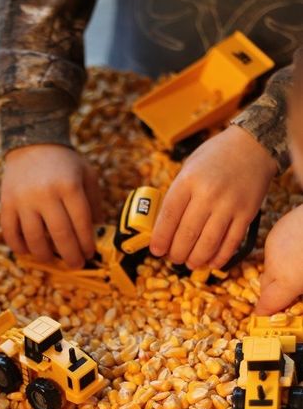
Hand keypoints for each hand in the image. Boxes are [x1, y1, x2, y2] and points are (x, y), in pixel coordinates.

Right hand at [0, 144, 101, 267]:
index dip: (86, 243)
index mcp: (69, 186)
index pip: (81, 223)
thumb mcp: (86, 174)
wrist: (32, 142)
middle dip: (71, 255)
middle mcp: (46, 194)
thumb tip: (96, 231)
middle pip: (60, 235)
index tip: (89, 254)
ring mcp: (24, 199)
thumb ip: (93, 202)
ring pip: (34, 238)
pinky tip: (28, 251)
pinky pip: (10, 232)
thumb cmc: (64, 162)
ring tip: (52, 259)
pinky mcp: (7, 203)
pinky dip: (18, 246)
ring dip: (45, 255)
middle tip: (76, 265)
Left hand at [149, 126, 276, 268]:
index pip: (168, 217)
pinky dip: (219, 257)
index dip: (160, 238)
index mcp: (188, 181)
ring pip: (208, 244)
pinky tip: (211, 262)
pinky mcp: (246, 214)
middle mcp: (208, 194)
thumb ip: (177, 194)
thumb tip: (162, 227)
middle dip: (176, 253)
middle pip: (187, 234)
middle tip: (172, 258)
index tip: (156, 250)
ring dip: (195, 259)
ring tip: (189, 263)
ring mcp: (229, 205)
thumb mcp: (189, 167)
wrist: (253, 145)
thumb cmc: (215, 157)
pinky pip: (231, 243)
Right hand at [255, 205, 302, 313]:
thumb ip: (301, 295)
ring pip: (270, 266)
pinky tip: (301, 247)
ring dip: (281, 271)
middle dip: (275, 292)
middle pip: (265, 286)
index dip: (266, 312)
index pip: (265, 305)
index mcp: (287, 281)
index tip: (268, 315)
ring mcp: (274, 245)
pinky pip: (275, 249)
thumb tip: (299, 306)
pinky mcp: (278, 228)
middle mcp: (275, 264)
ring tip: (301, 264)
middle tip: (292, 293)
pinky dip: (284, 253)